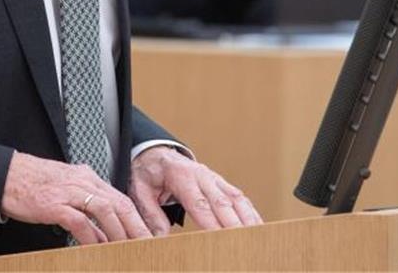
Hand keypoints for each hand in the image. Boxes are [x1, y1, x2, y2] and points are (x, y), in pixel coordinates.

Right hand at [0, 151, 152, 244]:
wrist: (6, 175)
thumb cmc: (33, 186)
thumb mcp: (65, 194)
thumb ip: (86, 214)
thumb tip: (103, 237)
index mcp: (87, 177)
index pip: (120, 199)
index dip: (137, 219)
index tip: (147, 237)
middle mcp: (82, 181)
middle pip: (119, 204)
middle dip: (136, 227)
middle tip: (147, 247)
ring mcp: (68, 191)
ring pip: (104, 211)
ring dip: (119, 233)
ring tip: (127, 250)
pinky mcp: (54, 204)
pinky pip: (79, 221)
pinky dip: (91, 236)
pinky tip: (96, 249)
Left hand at [129, 146, 262, 235]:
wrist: (156, 153)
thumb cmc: (148, 173)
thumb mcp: (139, 190)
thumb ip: (150, 213)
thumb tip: (160, 238)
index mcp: (180, 176)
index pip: (199, 203)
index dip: (211, 222)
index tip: (220, 239)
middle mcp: (202, 175)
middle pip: (222, 203)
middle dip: (234, 225)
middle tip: (242, 244)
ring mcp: (214, 178)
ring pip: (236, 199)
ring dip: (247, 219)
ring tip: (256, 239)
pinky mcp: (221, 183)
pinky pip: (240, 198)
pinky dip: (250, 213)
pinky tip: (258, 228)